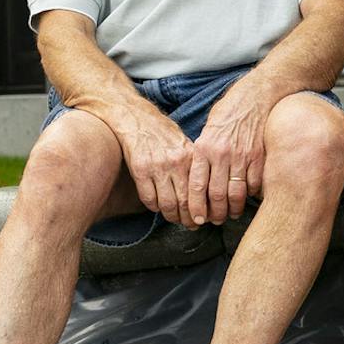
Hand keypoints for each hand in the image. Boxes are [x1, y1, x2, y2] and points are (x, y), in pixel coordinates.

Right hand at [118, 109, 197, 226]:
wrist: (137, 118)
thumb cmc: (163, 133)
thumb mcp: (185, 144)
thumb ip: (194, 166)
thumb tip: (206, 192)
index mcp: (190, 156)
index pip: (200, 191)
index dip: (203, 209)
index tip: (204, 218)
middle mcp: (175, 163)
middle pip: (185, 202)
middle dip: (189, 219)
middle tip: (191, 225)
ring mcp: (156, 167)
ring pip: (167, 205)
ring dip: (171, 216)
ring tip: (175, 219)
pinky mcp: (139, 170)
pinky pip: (148, 199)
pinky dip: (154, 207)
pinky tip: (158, 206)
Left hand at [192, 77, 274, 225]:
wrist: (256, 95)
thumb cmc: (230, 111)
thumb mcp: (208, 129)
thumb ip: (203, 153)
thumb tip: (199, 178)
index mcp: (204, 148)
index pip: (196, 186)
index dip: (196, 207)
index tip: (196, 219)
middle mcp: (221, 154)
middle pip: (216, 195)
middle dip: (215, 214)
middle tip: (215, 221)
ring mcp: (242, 156)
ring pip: (236, 194)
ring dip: (233, 209)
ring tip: (230, 214)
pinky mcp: (259, 156)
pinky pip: (254, 184)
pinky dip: (251, 195)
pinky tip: (247, 198)